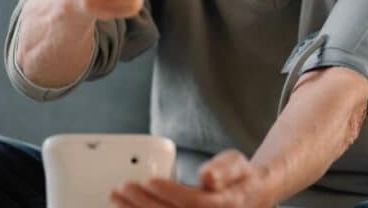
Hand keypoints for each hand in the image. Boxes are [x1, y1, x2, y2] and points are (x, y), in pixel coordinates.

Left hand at [109, 150, 274, 207]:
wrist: (249, 196)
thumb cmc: (239, 179)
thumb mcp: (237, 164)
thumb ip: (225, 169)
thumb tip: (208, 176)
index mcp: (225, 205)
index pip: (194, 202)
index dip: (169, 192)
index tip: (149, 180)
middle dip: (142, 203)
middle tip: (124, 188)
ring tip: (117, 200)